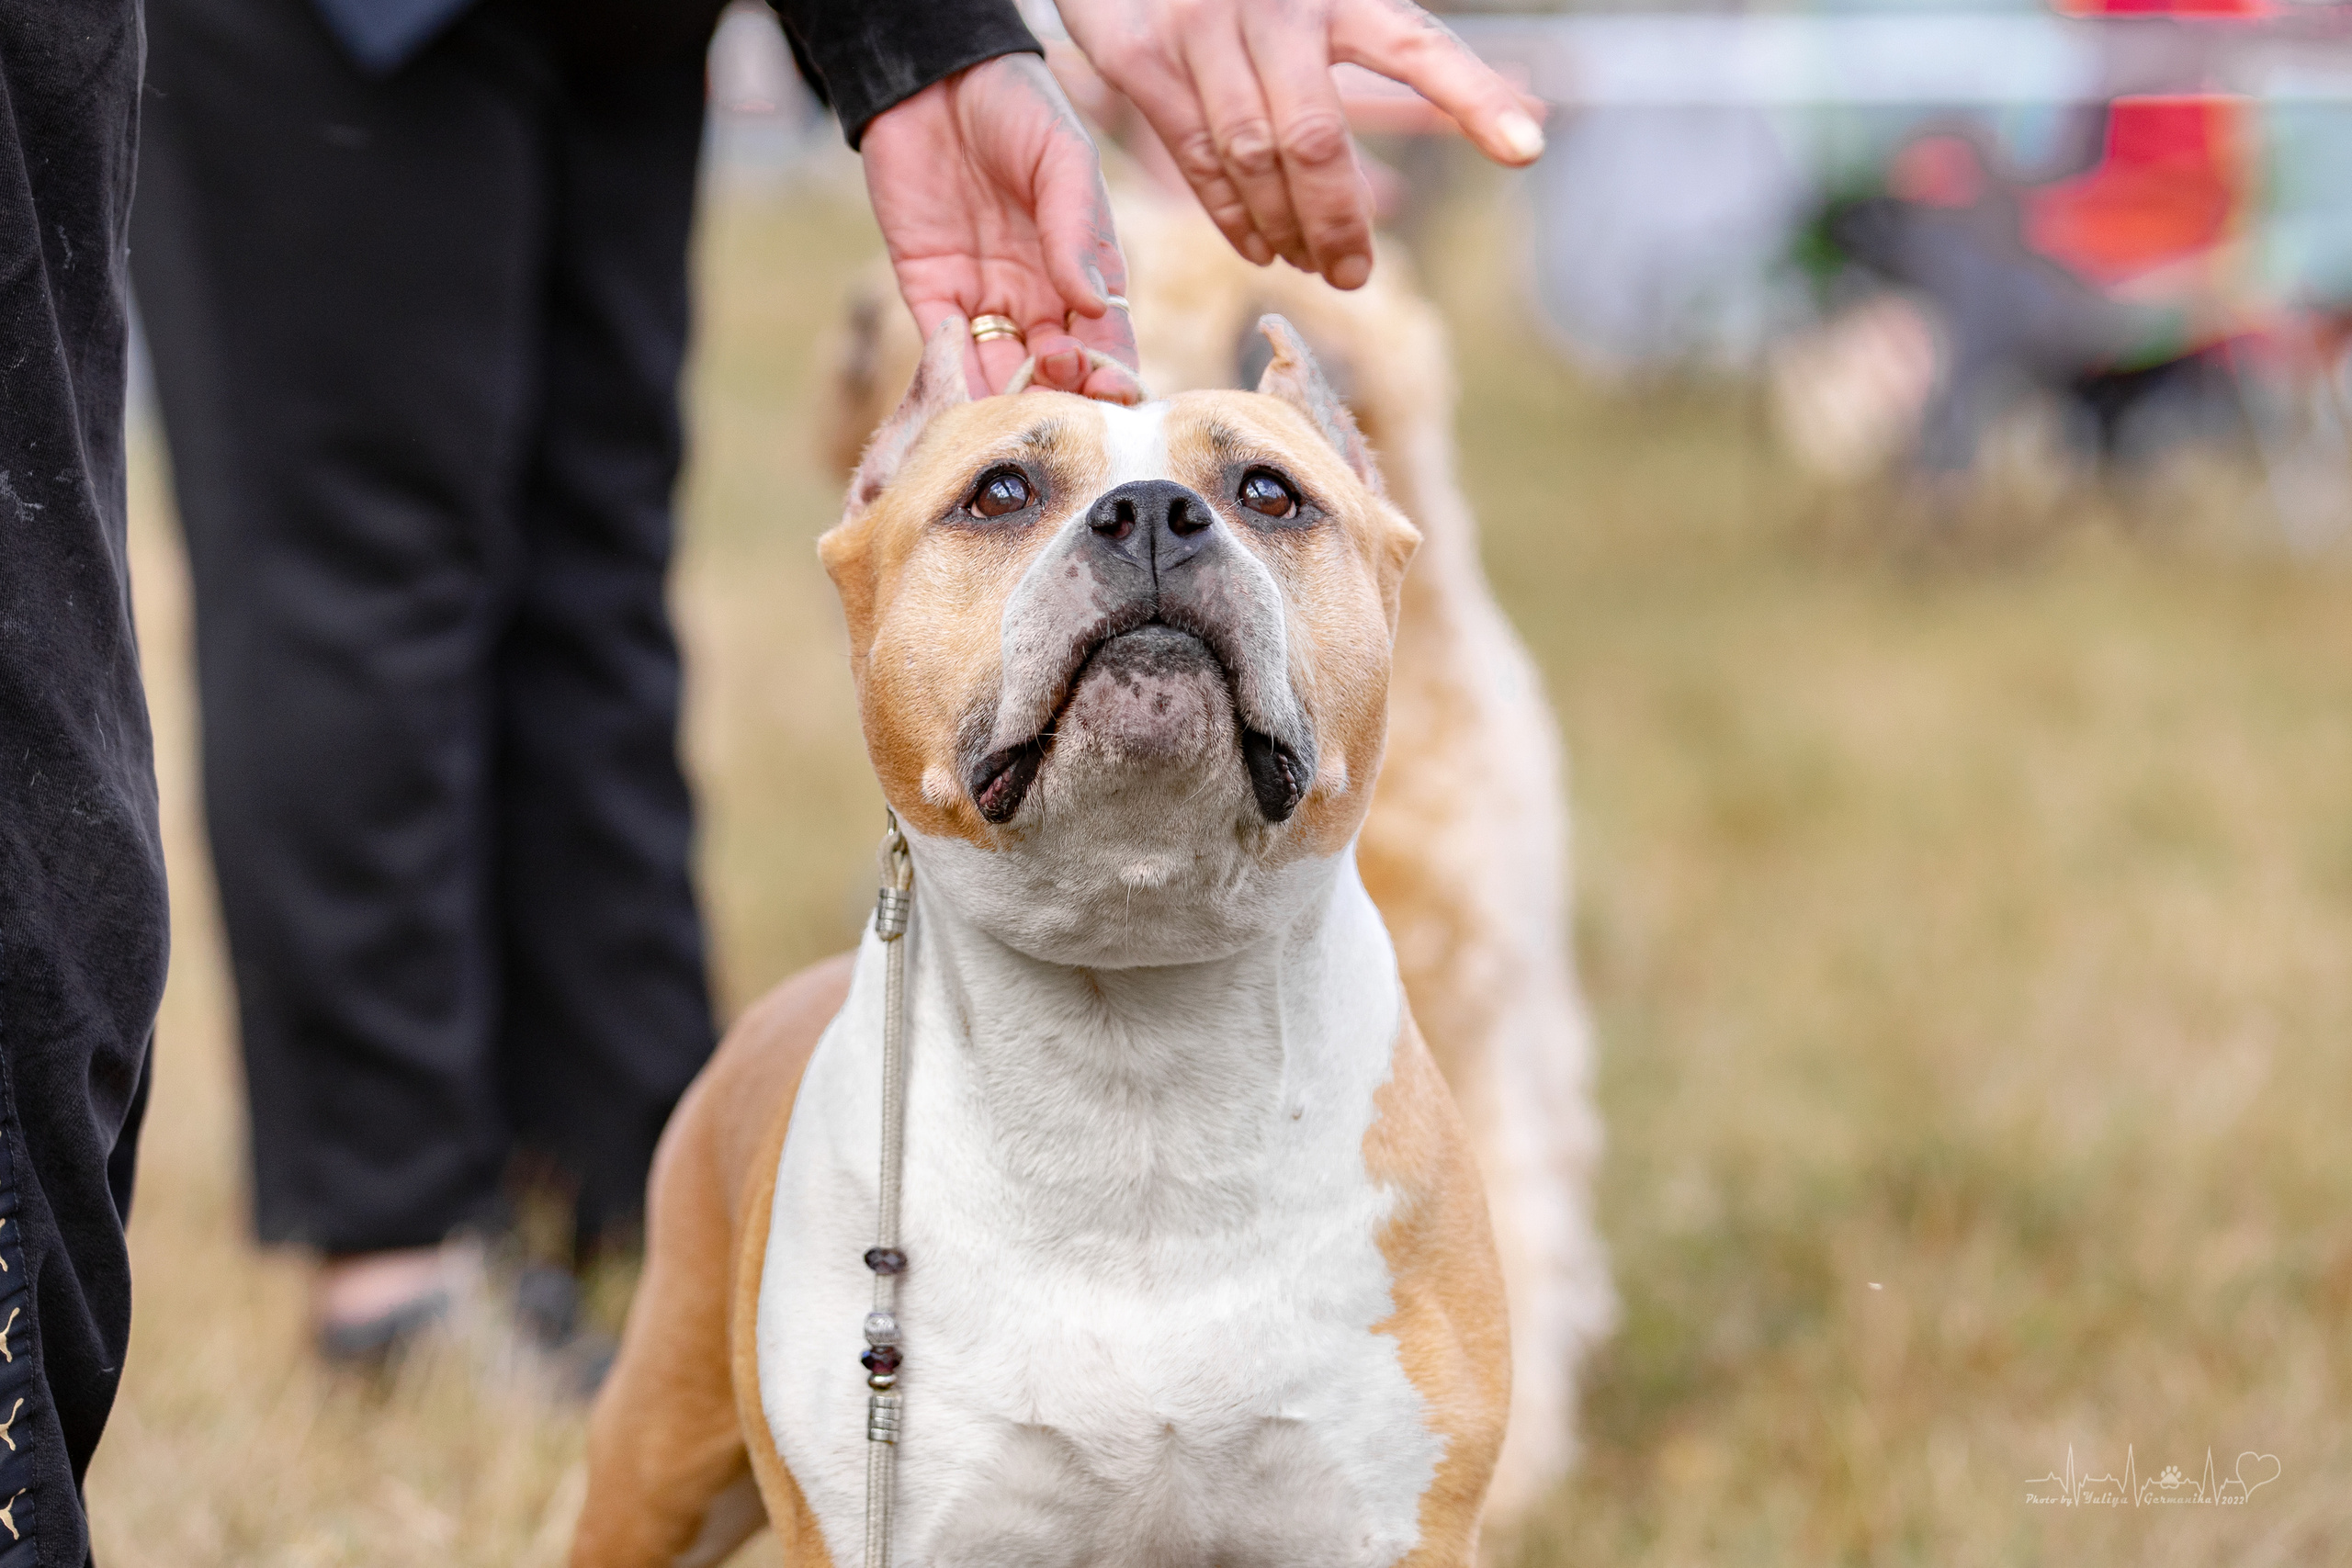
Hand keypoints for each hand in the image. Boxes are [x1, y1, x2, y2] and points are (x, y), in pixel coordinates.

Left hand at [860, 53, 1141, 400]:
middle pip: (1055, 370)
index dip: (1108, 374)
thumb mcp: (1062, 159)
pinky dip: (953, 375)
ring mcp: (984, 296)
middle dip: (1058, 398)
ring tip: (1011, 422)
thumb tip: (1093, 304)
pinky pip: (943, 348)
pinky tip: (965, 392)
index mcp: (1084, 267)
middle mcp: (1038, 294)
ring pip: (1000, 371)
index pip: (1106, 340)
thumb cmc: (1018, 107)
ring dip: (1006, 402)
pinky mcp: (929, 289)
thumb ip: (1076, 231)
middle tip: (1054, 409)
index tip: (1107, 394)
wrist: (936, 76)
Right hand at [1055, 0, 1545, 289]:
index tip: (1528, 151)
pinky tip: (1260, 247)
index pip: (1417, 47)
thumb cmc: (1258, 0)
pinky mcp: (1141, 56)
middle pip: (1314, 138)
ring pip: (1251, 159)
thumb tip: (1523, 125)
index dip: (1473, 98)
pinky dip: (1231, 218)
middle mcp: (1273, 3)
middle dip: (1336, 222)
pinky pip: (1196, 159)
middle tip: (1353, 273)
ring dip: (1284, 228)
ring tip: (1309, 262)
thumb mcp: (1324, 12)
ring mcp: (1201, 26)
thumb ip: (1397, 62)